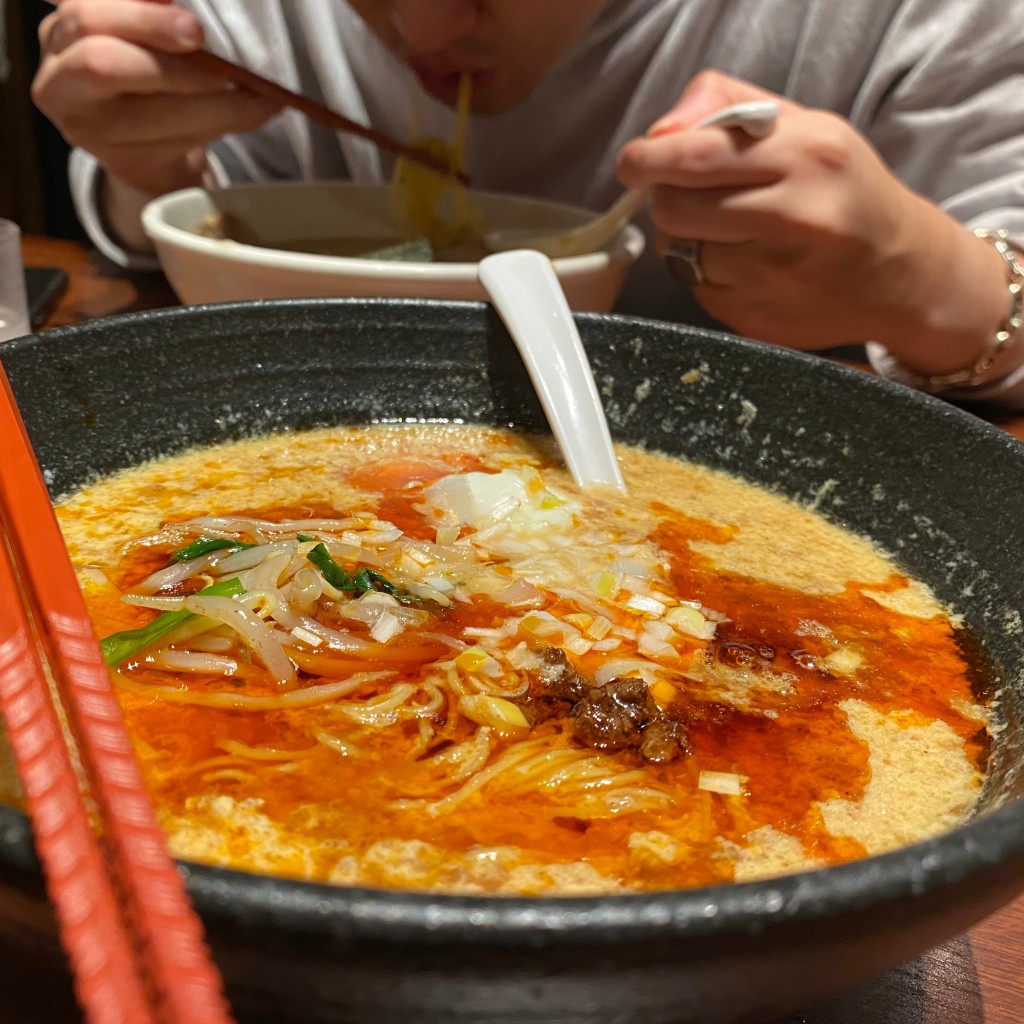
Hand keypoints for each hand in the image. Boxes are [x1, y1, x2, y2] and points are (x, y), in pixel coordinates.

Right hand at [32, 0, 280, 196]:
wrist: (145, 140)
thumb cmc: (142, 69)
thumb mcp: (138, 32)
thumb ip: (153, 14)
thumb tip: (188, 7)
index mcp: (61, 34)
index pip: (86, 17)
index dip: (142, 19)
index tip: (195, 30)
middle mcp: (60, 83)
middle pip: (104, 64)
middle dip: (173, 65)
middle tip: (225, 70)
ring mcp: (87, 131)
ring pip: (153, 115)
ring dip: (217, 104)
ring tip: (259, 95)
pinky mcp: (123, 164)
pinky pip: (178, 143)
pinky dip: (223, 124)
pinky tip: (254, 112)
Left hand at [616, 70, 1008, 371]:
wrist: (900, 273)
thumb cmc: (843, 190)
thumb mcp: (804, 126)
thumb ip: (727, 108)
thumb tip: (659, 134)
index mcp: (806, 155)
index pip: (697, 156)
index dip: (650, 160)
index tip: (633, 163)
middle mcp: (792, 215)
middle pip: (675, 209)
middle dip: (668, 199)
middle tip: (689, 195)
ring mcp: (774, 275)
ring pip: (681, 252)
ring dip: (688, 239)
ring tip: (732, 230)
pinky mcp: (757, 318)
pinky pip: (698, 290)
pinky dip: (707, 275)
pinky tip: (748, 265)